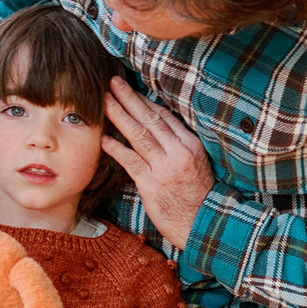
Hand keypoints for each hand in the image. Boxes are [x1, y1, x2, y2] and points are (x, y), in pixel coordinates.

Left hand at [102, 77, 214, 248]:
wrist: (202, 225)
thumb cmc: (197, 196)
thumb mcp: (196, 164)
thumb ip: (178, 146)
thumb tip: (158, 129)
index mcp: (190, 145)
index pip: (164, 116)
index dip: (145, 101)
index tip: (130, 89)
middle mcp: (178, 152)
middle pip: (150, 120)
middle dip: (130, 99)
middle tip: (113, 82)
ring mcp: (164, 168)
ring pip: (139, 136)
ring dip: (119, 116)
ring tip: (104, 102)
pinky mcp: (152, 185)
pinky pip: (131, 162)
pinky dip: (116, 149)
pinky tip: (103, 138)